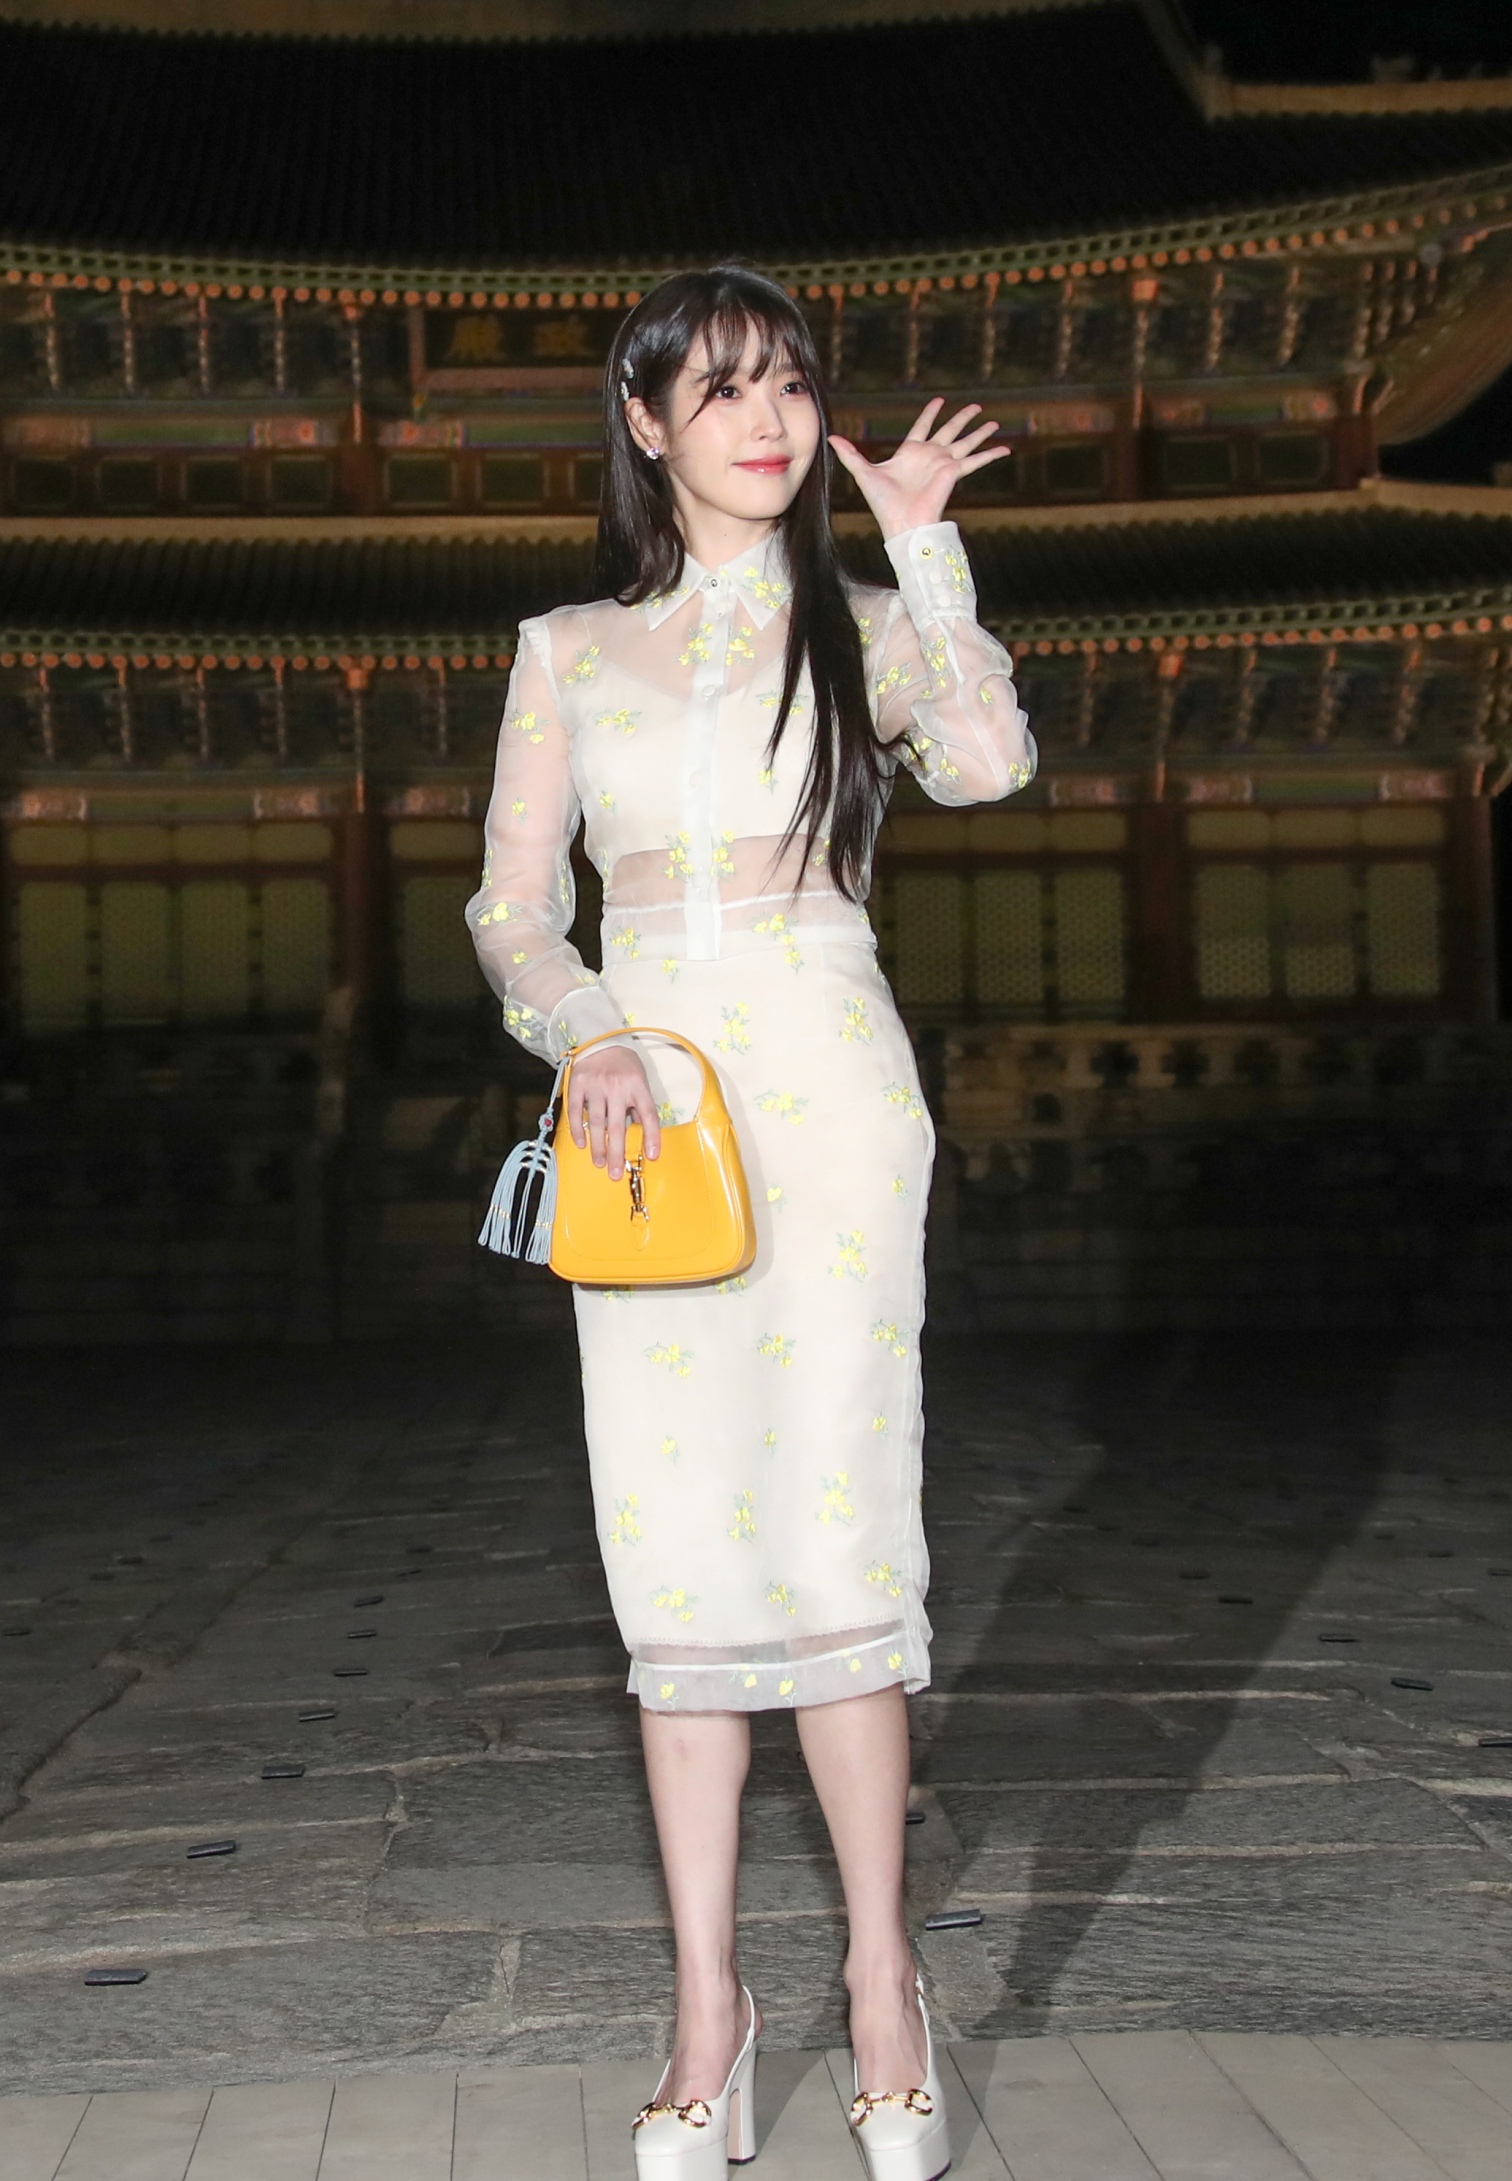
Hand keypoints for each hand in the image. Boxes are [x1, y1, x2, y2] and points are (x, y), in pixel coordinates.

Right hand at [567, 1046, 660, 1181]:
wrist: (599, 1040)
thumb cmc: (624, 1065)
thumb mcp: (639, 1079)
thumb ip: (639, 1105)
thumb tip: (642, 1134)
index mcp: (637, 1085)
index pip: (648, 1114)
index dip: (652, 1136)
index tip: (652, 1156)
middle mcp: (617, 1086)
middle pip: (619, 1125)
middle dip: (618, 1152)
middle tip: (616, 1174)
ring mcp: (596, 1085)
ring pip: (597, 1122)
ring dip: (598, 1146)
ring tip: (600, 1164)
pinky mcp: (577, 1084)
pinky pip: (576, 1112)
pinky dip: (578, 1129)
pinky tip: (581, 1144)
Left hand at [828, 399, 1006, 539]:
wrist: (900, 524)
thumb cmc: (882, 503)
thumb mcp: (863, 472)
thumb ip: (850, 454)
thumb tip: (830, 438)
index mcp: (910, 453)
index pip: (923, 427)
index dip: (931, 413)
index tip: (939, 401)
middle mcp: (930, 456)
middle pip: (949, 431)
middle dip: (962, 418)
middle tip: (976, 406)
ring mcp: (944, 464)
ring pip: (966, 442)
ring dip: (980, 431)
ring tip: (993, 420)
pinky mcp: (954, 473)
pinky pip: (976, 461)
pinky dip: (991, 454)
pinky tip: (1006, 448)